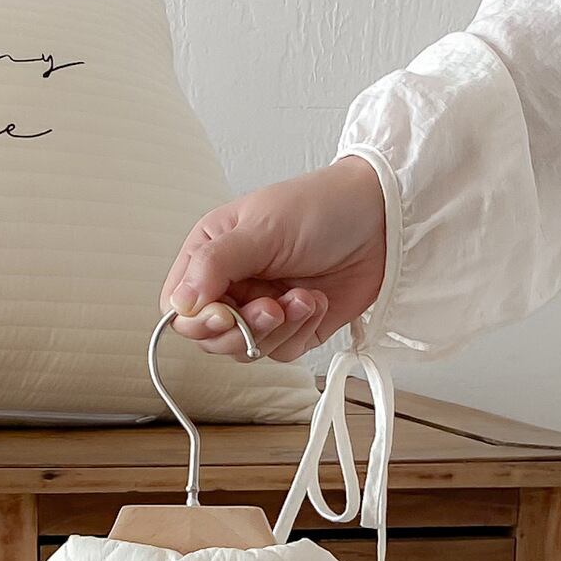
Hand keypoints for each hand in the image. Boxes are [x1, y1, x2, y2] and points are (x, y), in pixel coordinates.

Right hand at [161, 156, 387, 361]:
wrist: (382, 221)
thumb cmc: (321, 207)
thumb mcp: (260, 229)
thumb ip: (214, 266)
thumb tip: (178, 303)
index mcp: (211, 255)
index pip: (180, 309)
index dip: (197, 321)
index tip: (223, 313)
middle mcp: (232, 285)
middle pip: (211, 339)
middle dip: (243, 329)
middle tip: (271, 308)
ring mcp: (261, 310)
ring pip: (247, 351)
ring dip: (278, 329)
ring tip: (303, 296)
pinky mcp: (292, 329)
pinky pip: (281, 352)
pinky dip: (300, 330)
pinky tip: (316, 300)